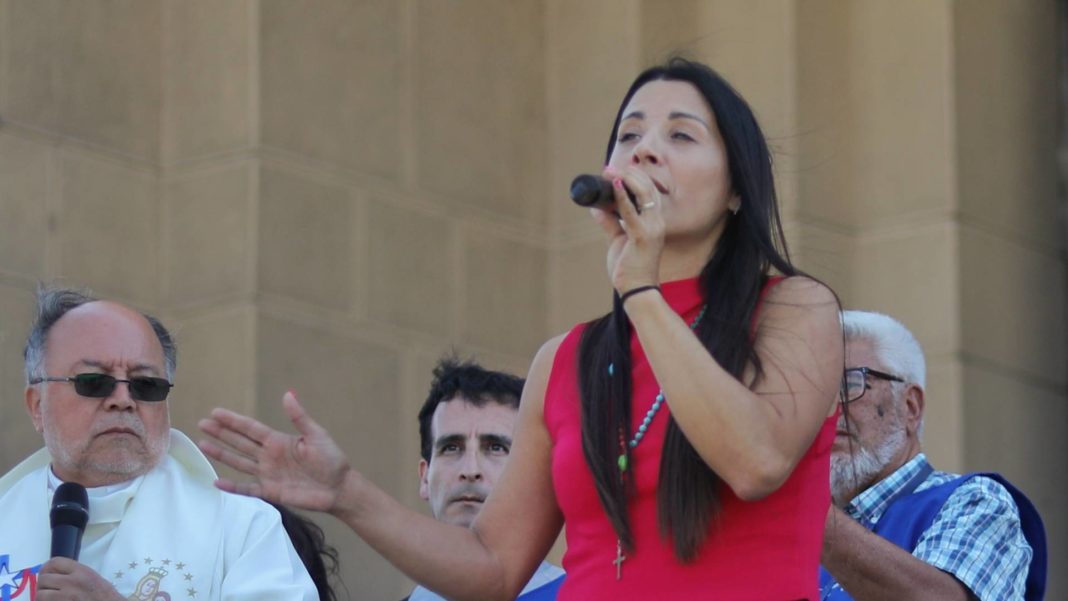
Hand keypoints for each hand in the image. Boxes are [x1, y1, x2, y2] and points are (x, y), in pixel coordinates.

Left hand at [36, 558, 123, 600]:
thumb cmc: (104, 595)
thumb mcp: (93, 578)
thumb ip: (75, 574)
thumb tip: (55, 574)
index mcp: (81, 571)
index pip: (54, 562)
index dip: (47, 568)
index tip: (47, 574)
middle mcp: (72, 582)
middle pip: (44, 578)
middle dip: (43, 585)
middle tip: (47, 589)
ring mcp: (66, 597)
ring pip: (41, 595)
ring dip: (42, 597)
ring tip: (48, 599)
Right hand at [198, 391, 351, 513]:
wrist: (339, 488)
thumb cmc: (331, 460)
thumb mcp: (317, 435)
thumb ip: (299, 417)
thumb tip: (287, 394)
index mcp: (278, 440)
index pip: (251, 428)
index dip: (233, 421)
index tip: (216, 412)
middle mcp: (269, 456)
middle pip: (240, 442)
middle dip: (221, 433)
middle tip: (202, 423)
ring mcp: (268, 473)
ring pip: (239, 462)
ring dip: (221, 454)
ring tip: (202, 444)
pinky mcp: (271, 491)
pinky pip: (247, 489)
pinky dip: (233, 487)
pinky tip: (216, 481)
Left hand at [590, 165, 664, 293]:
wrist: (637, 290)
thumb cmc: (630, 268)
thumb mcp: (618, 240)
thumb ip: (610, 222)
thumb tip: (597, 207)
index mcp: (654, 221)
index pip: (648, 191)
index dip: (634, 177)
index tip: (615, 170)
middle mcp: (657, 221)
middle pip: (648, 187)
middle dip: (629, 173)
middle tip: (609, 168)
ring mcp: (652, 228)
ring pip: (644, 193)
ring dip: (626, 179)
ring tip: (611, 171)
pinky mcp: (642, 236)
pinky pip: (632, 212)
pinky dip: (623, 197)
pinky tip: (616, 185)